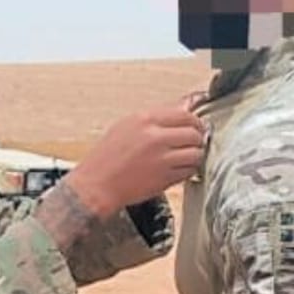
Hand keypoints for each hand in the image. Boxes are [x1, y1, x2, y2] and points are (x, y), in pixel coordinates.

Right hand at [65, 105, 207, 218]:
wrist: (96, 185)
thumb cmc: (105, 159)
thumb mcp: (126, 127)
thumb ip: (155, 119)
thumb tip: (181, 108)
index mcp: (145, 120)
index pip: (184, 114)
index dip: (194, 122)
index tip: (195, 126)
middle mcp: (155, 137)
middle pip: (194, 133)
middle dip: (197, 139)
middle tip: (194, 143)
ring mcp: (162, 159)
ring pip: (195, 154)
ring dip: (195, 156)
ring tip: (186, 158)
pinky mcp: (165, 178)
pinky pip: (188, 172)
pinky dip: (188, 171)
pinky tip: (178, 170)